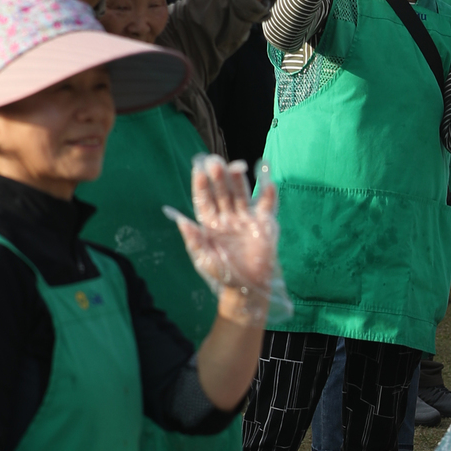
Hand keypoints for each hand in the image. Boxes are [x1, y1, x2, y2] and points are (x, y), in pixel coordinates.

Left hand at [166, 156, 285, 326]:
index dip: (201, 185)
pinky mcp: (264, 224)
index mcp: (210, 223)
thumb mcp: (204, 260)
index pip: (204, 199)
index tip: (198, 169)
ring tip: (236, 167)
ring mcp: (246, 219)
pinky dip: (269, 194)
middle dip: (219, 177)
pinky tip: (267, 182)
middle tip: (215, 162)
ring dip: (239, 180)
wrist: (247, 288)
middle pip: (222, 192)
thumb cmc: (222, 274)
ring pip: (242, 194)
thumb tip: (181, 220)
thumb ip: (193, 240)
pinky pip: (267, 206)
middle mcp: (227, 217)